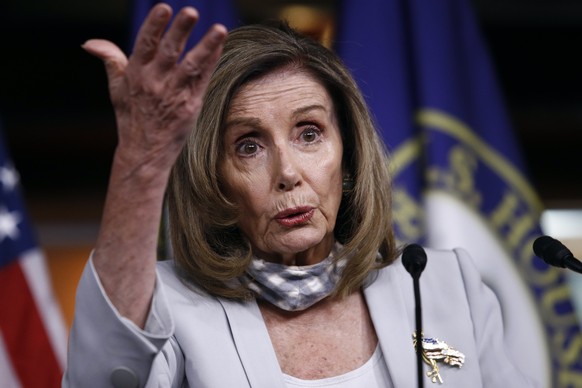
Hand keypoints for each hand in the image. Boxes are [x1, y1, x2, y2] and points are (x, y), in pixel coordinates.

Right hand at [82, 3, 226, 175]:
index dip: (154, 25)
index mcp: (136, 74)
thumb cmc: (132, 117)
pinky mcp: (190, 106)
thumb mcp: (116, 89)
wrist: (145, 152)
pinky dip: (211, 62)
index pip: (145, 44)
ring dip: (206, 46)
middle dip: (180, 30)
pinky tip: (219, 46)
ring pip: (191, 65)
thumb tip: (90, 43)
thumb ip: (110, 61)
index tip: (164, 8)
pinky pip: (202, 80)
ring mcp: (174, 94)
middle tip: (191, 11)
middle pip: (169, 51)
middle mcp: (155, 83)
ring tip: (220, 29)